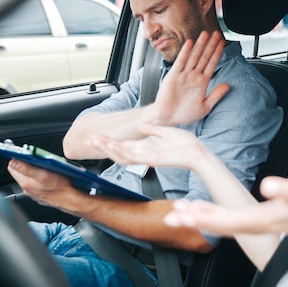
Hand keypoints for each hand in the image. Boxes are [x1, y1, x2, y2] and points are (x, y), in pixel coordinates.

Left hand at [7, 159, 81, 209]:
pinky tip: (48, 178)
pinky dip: (39, 179)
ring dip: (34, 171)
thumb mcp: (44, 174)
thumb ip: (27, 168)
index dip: (18, 158)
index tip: (26, 154)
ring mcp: (33, 192)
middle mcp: (27, 188)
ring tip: (45, 168)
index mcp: (25, 183)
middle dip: (27, 164)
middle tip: (39, 161)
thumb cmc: (61, 187)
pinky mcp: (40, 194)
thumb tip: (13, 162)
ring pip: (29, 177)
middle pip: (20, 171)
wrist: (71, 200)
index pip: (12, 167)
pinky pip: (36, 183)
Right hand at [90, 123, 211, 168]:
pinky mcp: (153, 160)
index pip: (124, 145)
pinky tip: (112, 146)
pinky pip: (134, 157)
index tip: (97, 136)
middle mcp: (145, 154)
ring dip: (108, 148)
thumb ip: (154, 131)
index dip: (110, 142)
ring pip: (122, 155)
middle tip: (89, 140)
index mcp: (148, 148)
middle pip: (119, 151)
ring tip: (96, 142)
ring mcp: (147, 158)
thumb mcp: (167, 133)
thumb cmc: (187, 145)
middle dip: (103, 146)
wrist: (199, 154)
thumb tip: (142, 126)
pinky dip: (122, 151)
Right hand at [152, 31, 229, 125]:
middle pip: (204, 57)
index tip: (222, 43)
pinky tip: (190, 43)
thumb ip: (216, 95)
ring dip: (200, 45)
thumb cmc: (184, 114)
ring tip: (206, 34)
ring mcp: (184, 75)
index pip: (212, 64)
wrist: (167, 118)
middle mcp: (194, 76)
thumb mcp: (205, 107)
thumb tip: (228, 86)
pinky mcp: (173, 76)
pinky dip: (185, 52)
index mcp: (202, 82)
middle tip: (217, 33)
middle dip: (211, 45)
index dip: (217, 53)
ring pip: (194, 56)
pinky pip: (181, 62)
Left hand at [163, 177, 287, 239]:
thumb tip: (267, 186)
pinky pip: (223, 220)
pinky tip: (198, 207)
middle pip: (215, 225)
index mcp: (257, 219)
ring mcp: (249, 224)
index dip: (205, 217)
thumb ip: (284, 189)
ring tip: (175, 212)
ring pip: (216, 224)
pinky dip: (207, 215)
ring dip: (195, 218)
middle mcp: (249, 224)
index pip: (225, 221)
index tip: (186, 213)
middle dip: (192, 221)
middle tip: (169, 218)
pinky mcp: (250, 220)